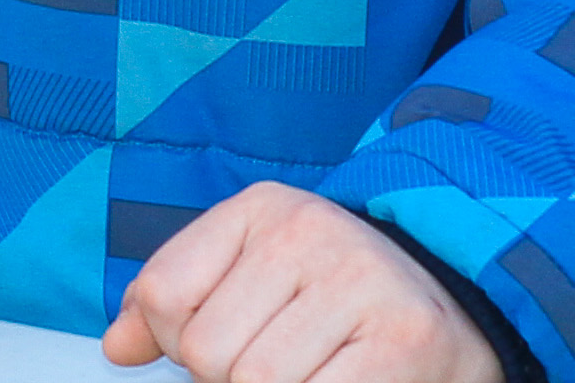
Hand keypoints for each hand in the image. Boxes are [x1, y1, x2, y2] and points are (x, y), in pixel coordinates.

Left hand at [102, 184, 500, 382]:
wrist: (456, 309)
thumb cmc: (339, 300)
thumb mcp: (253, 276)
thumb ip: (178, 304)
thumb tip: (118, 346)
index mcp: (263, 208)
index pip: (164, 294)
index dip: (180, 343)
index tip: (220, 343)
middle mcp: (310, 231)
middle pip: (209, 353)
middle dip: (232, 379)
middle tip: (284, 363)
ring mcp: (359, 281)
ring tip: (313, 372)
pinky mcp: (402, 340)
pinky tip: (338, 381)